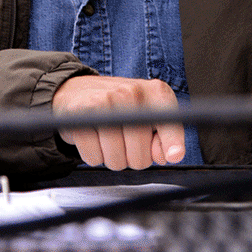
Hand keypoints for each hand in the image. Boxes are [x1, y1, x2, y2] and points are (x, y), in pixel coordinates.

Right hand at [51, 75, 185, 169]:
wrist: (77, 90)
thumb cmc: (120, 107)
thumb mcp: (150, 115)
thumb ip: (165, 137)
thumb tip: (168, 156)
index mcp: (156, 92)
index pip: (170, 123)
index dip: (173, 143)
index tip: (173, 155)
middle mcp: (132, 92)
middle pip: (141, 156)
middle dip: (132, 158)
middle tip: (125, 141)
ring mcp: (106, 101)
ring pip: (117, 161)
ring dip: (112, 158)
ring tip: (108, 137)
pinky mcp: (82, 113)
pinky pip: (94, 158)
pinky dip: (93, 155)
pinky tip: (94, 137)